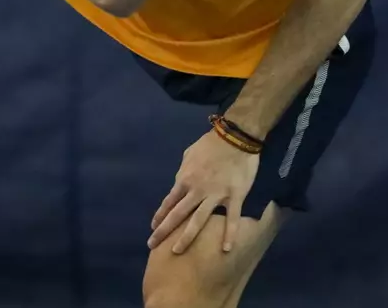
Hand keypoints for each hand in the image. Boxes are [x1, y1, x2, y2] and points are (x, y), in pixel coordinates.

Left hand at [147, 128, 258, 253]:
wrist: (235, 136)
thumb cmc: (211, 143)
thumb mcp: (189, 154)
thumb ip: (183, 170)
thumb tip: (179, 183)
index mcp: (185, 179)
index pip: (169, 201)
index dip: (160, 216)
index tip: (153, 227)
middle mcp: (197, 190)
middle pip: (177, 214)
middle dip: (163, 231)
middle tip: (152, 245)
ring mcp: (215, 195)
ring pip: (198, 220)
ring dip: (186, 237)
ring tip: (176, 251)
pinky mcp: (234, 197)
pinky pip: (231, 218)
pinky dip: (229, 234)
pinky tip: (226, 249)